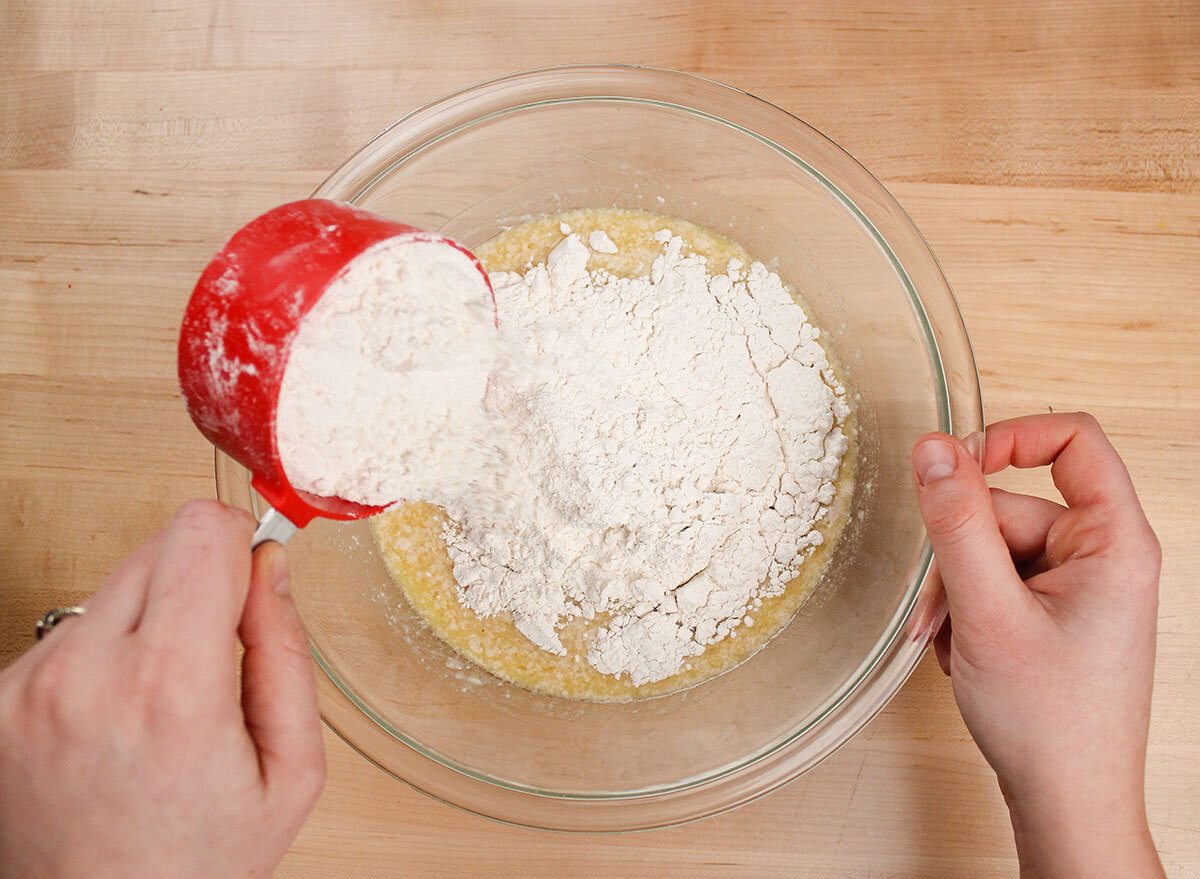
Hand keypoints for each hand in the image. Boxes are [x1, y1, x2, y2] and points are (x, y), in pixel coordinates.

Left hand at [0, 500, 324, 878]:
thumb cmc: (193, 864)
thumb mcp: (291, 772)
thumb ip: (286, 654)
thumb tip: (270, 571)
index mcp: (170, 687)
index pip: (201, 531)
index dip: (240, 542)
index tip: (250, 575)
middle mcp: (85, 675)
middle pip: (157, 545)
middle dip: (199, 581)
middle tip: (214, 652)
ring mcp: (29, 687)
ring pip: (112, 587)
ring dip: (147, 621)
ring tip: (161, 700)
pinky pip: (70, 634)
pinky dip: (103, 656)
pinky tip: (119, 717)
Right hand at [912, 413, 1163, 878]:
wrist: (1067, 804)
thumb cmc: (1052, 723)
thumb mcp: (988, 611)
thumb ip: (956, 523)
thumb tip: (934, 449)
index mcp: (1113, 542)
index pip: (1073, 441)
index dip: (1009, 438)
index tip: (954, 465)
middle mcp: (1100, 556)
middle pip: (1010, 504)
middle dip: (957, 550)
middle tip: (936, 605)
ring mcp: (1076, 586)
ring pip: (991, 547)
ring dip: (953, 588)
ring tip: (945, 639)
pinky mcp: (1052, 612)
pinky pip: (994, 581)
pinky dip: (965, 608)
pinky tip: (961, 649)